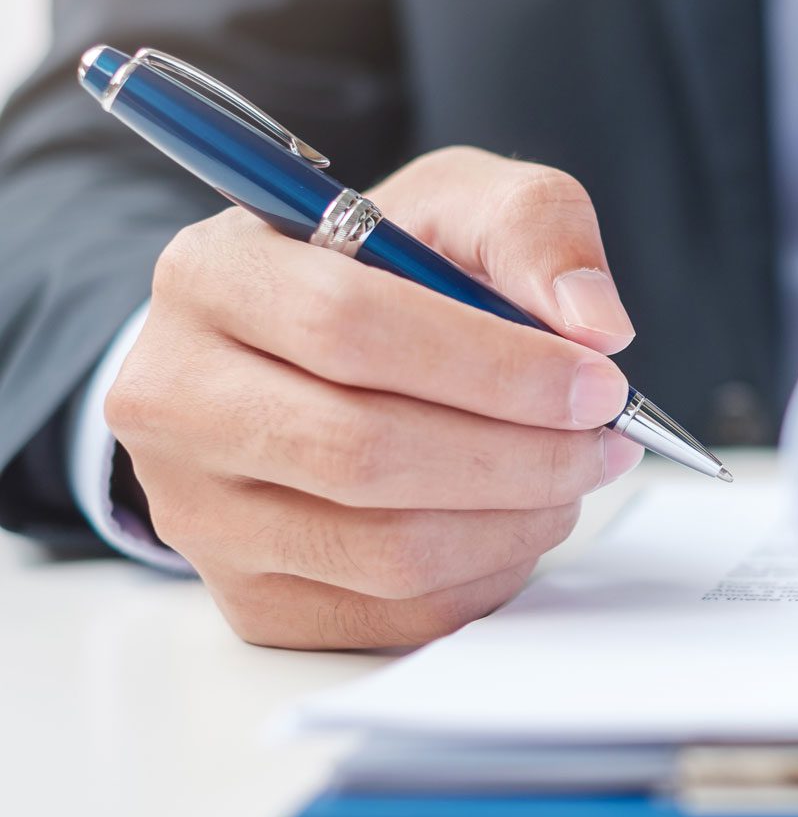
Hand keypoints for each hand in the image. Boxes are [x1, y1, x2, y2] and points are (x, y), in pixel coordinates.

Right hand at [106, 147, 642, 647]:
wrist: (310, 349)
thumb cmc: (389, 268)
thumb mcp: (462, 201)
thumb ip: (536, 229)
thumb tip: (596, 324)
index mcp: (212, 274)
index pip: (347, 327)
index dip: (494, 366)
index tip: (597, 381)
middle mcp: (173, 397)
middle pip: (362, 452)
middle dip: (519, 455)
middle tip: (606, 440)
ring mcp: (197, 510)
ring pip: (381, 549)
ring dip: (514, 521)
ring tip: (574, 475)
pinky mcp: (247, 597)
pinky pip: (390, 615)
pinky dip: (485, 574)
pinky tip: (522, 519)